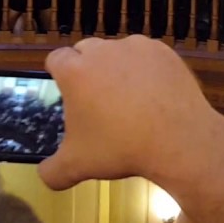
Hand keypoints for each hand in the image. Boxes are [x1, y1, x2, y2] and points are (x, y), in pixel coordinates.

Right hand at [37, 36, 221, 189]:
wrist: (178, 140)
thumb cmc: (121, 148)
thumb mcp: (77, 166)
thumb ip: (52, 171)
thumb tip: (45, 174)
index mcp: (75, 71)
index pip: (56, 59)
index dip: (59, 73)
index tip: (66, 90)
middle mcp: (103, 50)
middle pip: (86, 51)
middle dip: (87, 69)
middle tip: (97, 99)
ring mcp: (135, 47)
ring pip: (117, 52)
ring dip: (117, 68)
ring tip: (129, 99)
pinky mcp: (163, 51)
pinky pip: (147, 56)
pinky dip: (146, 70)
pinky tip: (154, 95)